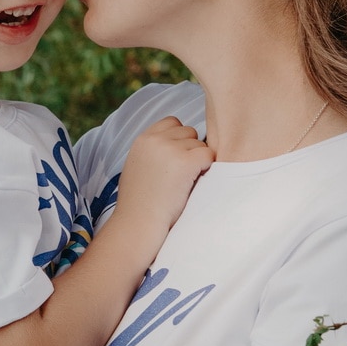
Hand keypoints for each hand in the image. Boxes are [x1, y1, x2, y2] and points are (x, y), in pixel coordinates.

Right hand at [112, 116, 212, 249]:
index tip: (177, 159)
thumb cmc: (140, 203)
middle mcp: (155, 139)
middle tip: (182, 175)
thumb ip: (153, 150)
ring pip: (200, 144)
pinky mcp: (185, 162)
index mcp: (143, 139)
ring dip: (198, 161)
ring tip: (184, 183)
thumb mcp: (138, 166)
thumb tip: (178, 143)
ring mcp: (170, 149)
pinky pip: (208, 155)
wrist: (138, 224)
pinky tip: (194, 183)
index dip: (179, 139)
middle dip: (190, 150)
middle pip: (189, 132)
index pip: (172, 122)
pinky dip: (206, 169)